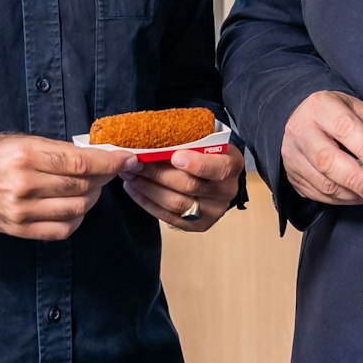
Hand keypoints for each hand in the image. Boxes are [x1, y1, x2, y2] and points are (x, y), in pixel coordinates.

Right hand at [0, 134, 137, 240]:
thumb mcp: (23, 141)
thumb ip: (59, 150)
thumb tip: (100, 155)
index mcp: (25, 155)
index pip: (81, 162)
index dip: (111, 162)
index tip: (128, 158)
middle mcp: (23, 185)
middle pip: (83, 186)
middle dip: (105, 177)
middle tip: (111, 170)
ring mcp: (21, 211)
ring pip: (77, 209)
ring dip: (92, 197)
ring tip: (90, 186)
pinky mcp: (20, 230)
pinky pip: (62, 230)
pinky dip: (77, 218)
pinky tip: (75, 206)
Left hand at [121, 145, 246, 231]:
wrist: (218, 177)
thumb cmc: (208, 152)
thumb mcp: (208, 140)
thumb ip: (190, 140)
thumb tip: (155, 137)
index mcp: (233, 165)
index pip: (219, 168)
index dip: (197, 164)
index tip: (175, 156)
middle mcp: (225, 192)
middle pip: (189, 186)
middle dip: (158, 173)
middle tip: (136, 162)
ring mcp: (211, 212)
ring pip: (175, 203)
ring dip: (147, 188)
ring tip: (129, 174)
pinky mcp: (196, 225)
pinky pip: (167, 216)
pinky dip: (146, 202)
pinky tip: (133, 189)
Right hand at [281, 90, 362, 205]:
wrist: (300, 119)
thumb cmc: (335, 114)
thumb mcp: (359, 110)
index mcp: (321, 107)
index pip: (344, 127)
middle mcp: (301, 131)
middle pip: (327, 160)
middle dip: (356, 179)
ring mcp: (293, 156)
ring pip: (323, 183)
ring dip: (352, 194)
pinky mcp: (292, 177)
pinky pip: (319, 195)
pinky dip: (342, 199)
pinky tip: (356, 195)